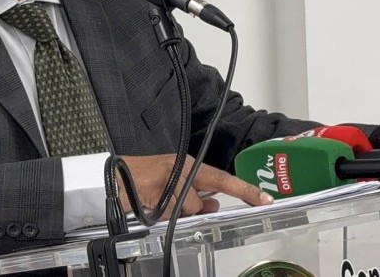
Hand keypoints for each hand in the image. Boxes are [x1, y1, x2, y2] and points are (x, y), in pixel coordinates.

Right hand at [116, 154, 272, 219]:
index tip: (265, 199)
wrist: (114, 176)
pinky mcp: (157, 191)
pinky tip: (151, 203)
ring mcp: (170, 180)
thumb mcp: (175, 184)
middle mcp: (182, 169)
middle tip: (171, 200)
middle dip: (189, 208)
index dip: (245, 190)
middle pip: (200, 200)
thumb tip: (213, 207)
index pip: (224, 179)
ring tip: (157, 201)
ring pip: (186, 209)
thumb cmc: (144, 179)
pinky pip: (169, 213)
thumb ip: (197, 196)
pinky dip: (161, 214)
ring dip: (173, 212)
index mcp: (190, 165)